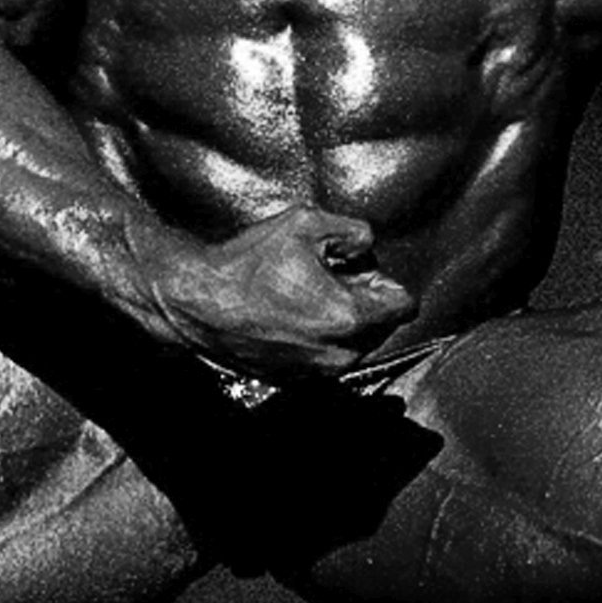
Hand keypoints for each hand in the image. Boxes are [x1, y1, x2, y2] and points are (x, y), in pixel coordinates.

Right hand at [143, 205, 416, 381]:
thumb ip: (353, 230)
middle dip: (366, 300)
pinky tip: (288, 314)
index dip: (385, 278)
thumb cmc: (246, 264)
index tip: (358, 267)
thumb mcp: (304, 223)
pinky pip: (326, 358)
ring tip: (305, 294)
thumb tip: (366, 246)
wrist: (196, 302)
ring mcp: (316, 372)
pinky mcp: (294, 379)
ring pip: (355, 345)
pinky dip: (318, 338)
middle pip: (382, 327)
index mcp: (350, 317)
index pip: (405, 305)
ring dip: (343, 321)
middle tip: (329, 275)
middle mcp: (339, 353)